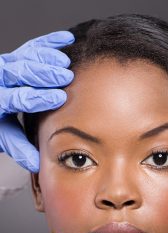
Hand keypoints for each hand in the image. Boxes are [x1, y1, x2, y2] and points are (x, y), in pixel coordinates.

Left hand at [0, 31, 74, 172]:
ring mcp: (6, 65)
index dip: (38, 97)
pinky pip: (31, 46)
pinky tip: (67, 40)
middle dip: (43, 74)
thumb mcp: (4, 137)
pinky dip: (49, 42)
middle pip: (19, 71)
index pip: (16, 97)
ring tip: (66, 61)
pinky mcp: (15, 57)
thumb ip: (19, 149)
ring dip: (47, 57)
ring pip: (25, 56)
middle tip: (65, 76)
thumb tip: (38, 163)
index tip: (59, 98)